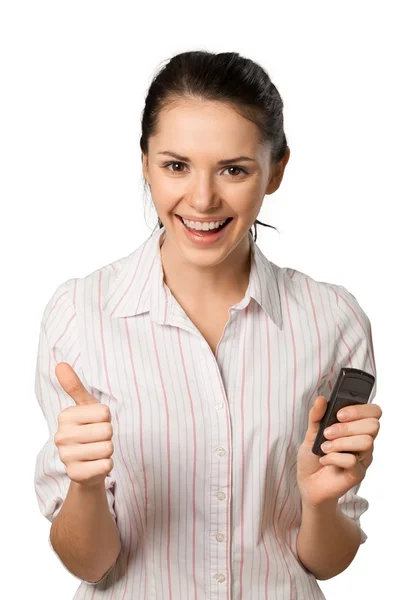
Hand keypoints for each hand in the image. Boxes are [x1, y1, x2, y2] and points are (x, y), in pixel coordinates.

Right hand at [54, 362, 113, 487]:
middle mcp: (61, 436)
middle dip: (108, 436)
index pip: (104, 413)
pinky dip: (107, 465)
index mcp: (65, 416)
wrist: (86, 464)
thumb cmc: (89, 429)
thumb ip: (75, 386)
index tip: (96, 423)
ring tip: (96, 451)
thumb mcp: (86, 406)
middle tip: (97, 439)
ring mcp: (66, 457)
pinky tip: (96, 464)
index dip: (106, 419)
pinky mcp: (75, 475)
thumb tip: (60, 364)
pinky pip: (105, 465)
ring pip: (107, 448)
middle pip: (107, 431)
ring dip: (107, 451)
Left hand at [297, 395, 381, 507]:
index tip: (338, 414)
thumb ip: (316, 416)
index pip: (373, 412)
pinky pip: (353, 461)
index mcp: (355, 427)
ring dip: (340, 442)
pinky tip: (324, 460)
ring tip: (324, 448)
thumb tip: (321, 399)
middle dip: (347, 427)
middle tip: (327, 433)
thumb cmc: (313, 457)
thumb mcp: (310, 433)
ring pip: (366, 442)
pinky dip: (334, 458)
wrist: (308, 483)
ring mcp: (363, 458)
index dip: (359, 409)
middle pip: (373, 425)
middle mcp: (363, 441)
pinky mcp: (358, 473)